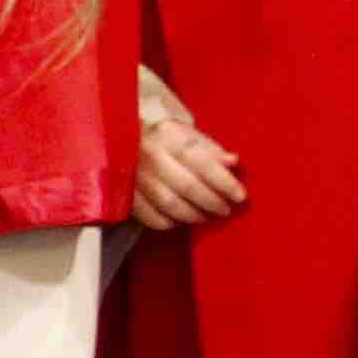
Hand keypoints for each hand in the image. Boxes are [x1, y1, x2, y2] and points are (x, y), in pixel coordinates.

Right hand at [134, 114, 244, 230]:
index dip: (223, 181)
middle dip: (211, 202)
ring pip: (169, 204)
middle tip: (225, 209)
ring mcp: (134, 177)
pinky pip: (150, 216)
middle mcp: (150, 155)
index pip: (201, 161)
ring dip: (193, 214)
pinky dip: (169, 223)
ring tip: (206, 216)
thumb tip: (233, 162)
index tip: (240, 195)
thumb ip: (210, 148)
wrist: (117, 142)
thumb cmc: (160, 139)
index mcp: (167, 135)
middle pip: (187, 186)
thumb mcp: (185, 134)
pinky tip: (180, 221)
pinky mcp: (124, 194)